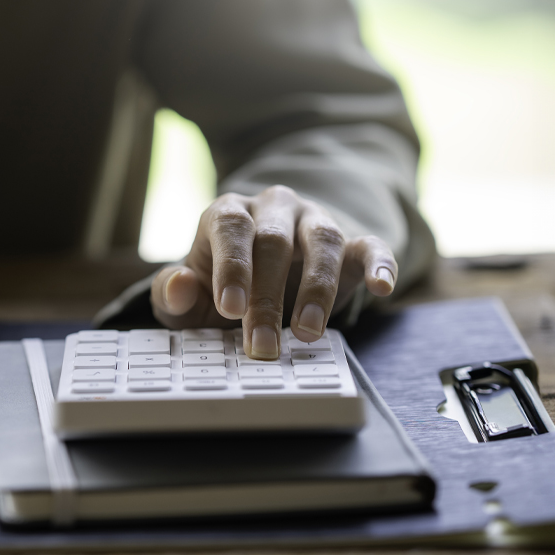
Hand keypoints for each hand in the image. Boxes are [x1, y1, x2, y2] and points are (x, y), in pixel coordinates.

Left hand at [150, 185, 396, 359]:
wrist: (257, 283)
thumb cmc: (217, 289)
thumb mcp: (187, 299)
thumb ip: (173, 294)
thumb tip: (179, 285)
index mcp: (228, 213)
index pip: (230, 228)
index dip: (232, 266)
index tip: (230, 308)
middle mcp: (273, 208)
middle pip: (273, 240)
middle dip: (268, 296)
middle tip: (261, 345)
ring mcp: (314, 221)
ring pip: (322, 239)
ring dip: (317, 287)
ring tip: (306, 332)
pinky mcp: (351, 243)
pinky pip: (371, 245)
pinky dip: (380, 263)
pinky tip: (381, 287)